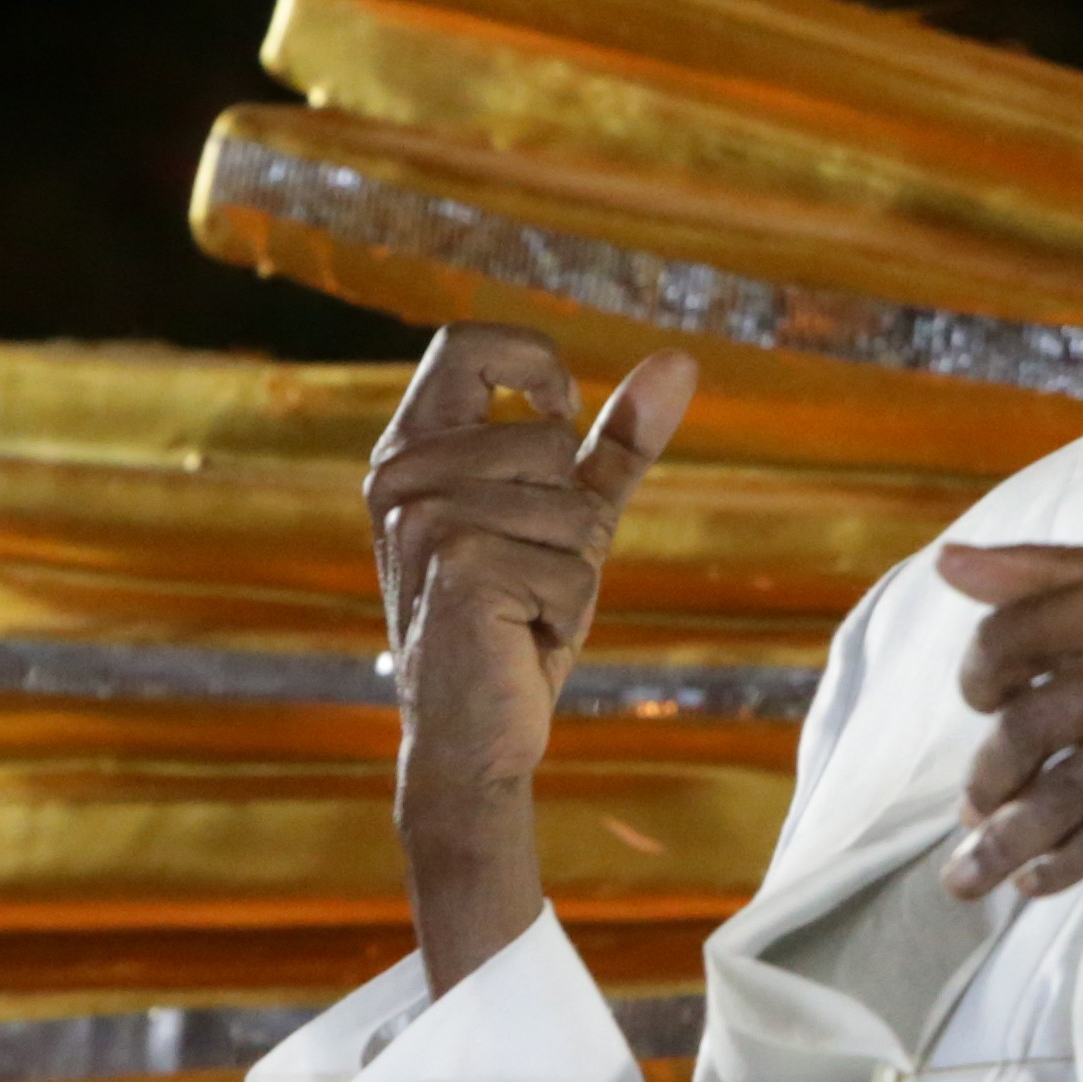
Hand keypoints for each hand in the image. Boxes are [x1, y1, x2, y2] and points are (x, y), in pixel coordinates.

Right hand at [366, 324, 698, 981]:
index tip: (559, 422)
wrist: (472, 739)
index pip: (468, 342)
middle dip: (572, 515)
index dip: (535, 366)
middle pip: (552, 439)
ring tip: (520, 610)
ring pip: (573, 507)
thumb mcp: (571, 519)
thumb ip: (617, 443)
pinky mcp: (458, 565)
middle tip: (525, 574)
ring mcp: (424, 518)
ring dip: (572, 569)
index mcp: (412, 449)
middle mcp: (402, 475)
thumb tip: (679, 362)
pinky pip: (573, 565)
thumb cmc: (514, 624)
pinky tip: (518, 638)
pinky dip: (567, 610)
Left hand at [936, 542, 1082, 900]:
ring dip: (1006, 841)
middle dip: (987, 780)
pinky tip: (1040, 879)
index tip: (979, 707)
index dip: (978, 679)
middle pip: (1027, 723)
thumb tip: (951, 566)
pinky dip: (1065, 863)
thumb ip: (1051, 574)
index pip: (1012, 632)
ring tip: (972, 872)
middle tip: (974, 808)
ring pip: (1064, 790)